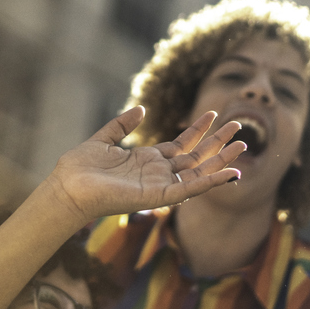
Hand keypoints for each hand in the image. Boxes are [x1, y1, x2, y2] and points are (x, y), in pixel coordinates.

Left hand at [45, 108, 244, 223]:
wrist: (67, 187)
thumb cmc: (80, 168)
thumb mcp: (103, 139)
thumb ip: (122, 125)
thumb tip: (142, 111)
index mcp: (147, 160)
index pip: (181, 145)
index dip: (198, 130)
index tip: (213, 114)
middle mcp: (158, 174)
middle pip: (196, 158)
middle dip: (217, 144)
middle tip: (239, 128)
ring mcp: (160, 186)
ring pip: (199, 174)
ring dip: (221, 162)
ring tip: (242, 147)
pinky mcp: (158, 197)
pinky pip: (190, 190)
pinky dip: (211, 182)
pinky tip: (230, 173)